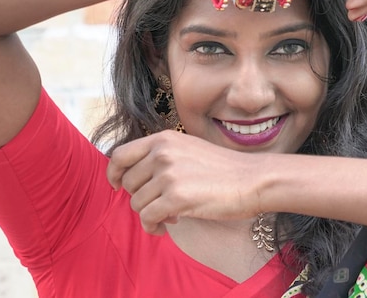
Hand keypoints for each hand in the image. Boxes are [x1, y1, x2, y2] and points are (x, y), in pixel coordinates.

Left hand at [107, 130, 260, 234]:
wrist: (253, 179)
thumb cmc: (224, 169)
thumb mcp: (189, 149)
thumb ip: (162, 156)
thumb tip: (135, 176)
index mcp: (163, 139)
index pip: (120, 155)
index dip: (113, 173)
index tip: (117, 186)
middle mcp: (162, 153)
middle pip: (127, 183)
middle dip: (139, 197)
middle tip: (159, 205)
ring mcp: (168, 175)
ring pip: (136, 203)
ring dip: (149, 214)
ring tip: (169, 216)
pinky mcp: (176, 197)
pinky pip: (148, 218)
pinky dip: (154, 227)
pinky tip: (168, 226)